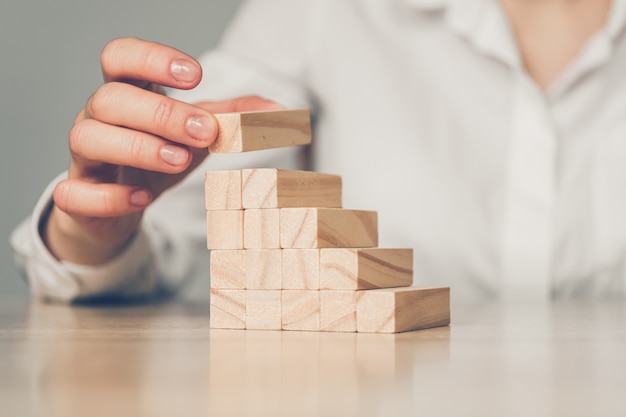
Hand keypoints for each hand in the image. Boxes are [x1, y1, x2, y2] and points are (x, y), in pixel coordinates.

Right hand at [44, 37, 280, 264]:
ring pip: (87, 138)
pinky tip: (144, 198)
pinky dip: (109, 196)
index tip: (195, 75)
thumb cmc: (158, 156)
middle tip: (205, 132)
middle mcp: (98, 119)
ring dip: (137, 147)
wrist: (121, 207)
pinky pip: (75, 192)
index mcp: (127, 94)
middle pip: (110, 98)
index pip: (120, 57)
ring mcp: (84, 158)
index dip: (151, 58)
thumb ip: (232, 119)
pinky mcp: (78, 196)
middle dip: (161, 113)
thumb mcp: (197, 134)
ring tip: (181, 160)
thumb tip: (279, 109)